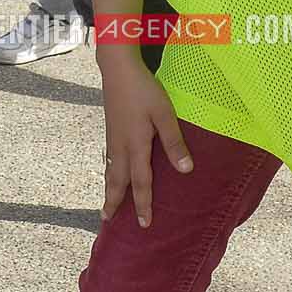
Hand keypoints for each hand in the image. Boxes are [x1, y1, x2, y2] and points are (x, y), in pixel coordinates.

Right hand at [100, 53, 193, 226]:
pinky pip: (108, 160)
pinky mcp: (110, 129)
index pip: (140, 181)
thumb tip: (185, 170)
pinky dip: (109, 173)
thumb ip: (174, 141)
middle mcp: (120, 146)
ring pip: (110, 170)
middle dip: (114, 202)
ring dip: (109, 189)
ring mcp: (112, 137)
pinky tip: (111, 173)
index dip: (143, 203)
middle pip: (116, 180)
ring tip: (106, 204)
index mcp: (135, 145)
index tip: (144, 223)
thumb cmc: (143, 89)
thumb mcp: (164, 113)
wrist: (117, 69)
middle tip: (107, 221)